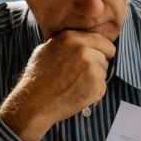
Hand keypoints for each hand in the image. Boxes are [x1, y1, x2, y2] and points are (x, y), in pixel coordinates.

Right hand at [0, 30, 115, 140]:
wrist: (34, 102)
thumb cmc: (37, 78)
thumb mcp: (45, 50)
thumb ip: (65, 43)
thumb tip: (78, 41)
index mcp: (72, 37)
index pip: (102, 40)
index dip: (101, 49)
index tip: (100, 54)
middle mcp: (84, 49)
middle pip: (106, 53)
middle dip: (99, 62)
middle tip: (84, 73)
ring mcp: (92, 67)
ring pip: (104, 69)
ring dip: (96, 76)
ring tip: (75, 84)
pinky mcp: (97, 85)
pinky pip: (103, 85)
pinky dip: (94, 90)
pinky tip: (77, 92)